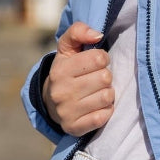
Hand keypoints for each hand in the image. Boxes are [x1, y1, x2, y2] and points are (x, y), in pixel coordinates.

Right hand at [43, 21, 113, 136]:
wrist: (51, 102)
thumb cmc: (67, 70)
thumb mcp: (68, 48)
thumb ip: (78, 31)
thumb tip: (97, 34)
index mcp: (60, 70)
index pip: (99, 58)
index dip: (102, 58)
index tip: (96, 63)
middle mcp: (61, 92)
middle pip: (105, 78)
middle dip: (106, 76)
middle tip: (97, 79)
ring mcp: (67, 111)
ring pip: (107, 97)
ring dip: (107, 93)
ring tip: (97, 92)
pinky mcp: (74, 128)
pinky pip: (103, 117)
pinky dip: (106, 111)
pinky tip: (97, 106)